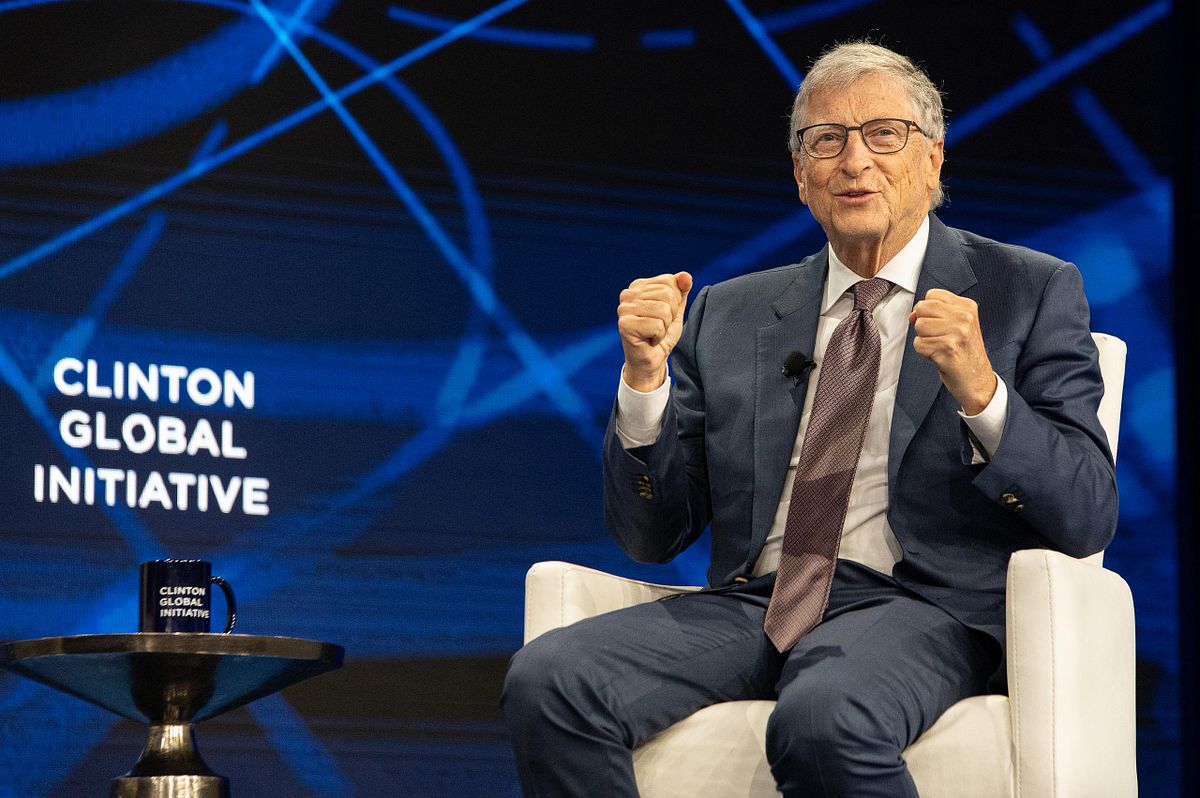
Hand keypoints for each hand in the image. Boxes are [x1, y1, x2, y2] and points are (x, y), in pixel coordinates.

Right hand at [617, 272, 692, 391]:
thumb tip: (685, 275)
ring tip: (654, 333)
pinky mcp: (624, 325)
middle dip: (671, 315)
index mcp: (638, 286)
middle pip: (667, 294)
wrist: (652, 361)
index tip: (664, 315)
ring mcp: (623, 309)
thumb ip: (681, 290)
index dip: (675, 301)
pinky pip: (657, 325)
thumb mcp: (676, 309)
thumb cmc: (662, 334)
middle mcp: (627, 294)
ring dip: (664, 327)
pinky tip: (649, 340)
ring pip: (663, 310)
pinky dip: (659, 336)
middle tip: (659, 326)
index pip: (669, 281)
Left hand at [909, 288, 996, 413]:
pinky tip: (940, 357)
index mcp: (967, 307)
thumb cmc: (965, 353)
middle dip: (924, 324)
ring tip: (941, 347)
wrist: (978, 381)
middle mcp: (964, 317)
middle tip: (940, 338)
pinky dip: (924, 353)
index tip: (940, 324)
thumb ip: (936, 314)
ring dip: (924, 340)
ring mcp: (957, 332)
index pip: (932, 294)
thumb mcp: (958, 326)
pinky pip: (918, 344)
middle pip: (922, 308)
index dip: (928, 310)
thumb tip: (912, 315)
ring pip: (919, 326)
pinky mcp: (948, 348)